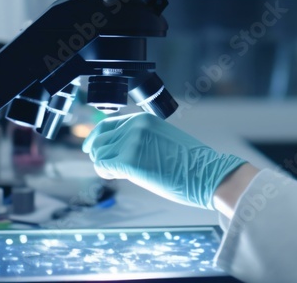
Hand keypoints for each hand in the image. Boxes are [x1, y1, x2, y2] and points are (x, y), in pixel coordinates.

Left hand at [82, 113, 246, 209]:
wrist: (206, 173)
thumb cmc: (189, 163)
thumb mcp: (162, 140)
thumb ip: (139, 139)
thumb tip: (116, 150)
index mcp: (144, 120)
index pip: (107, 124)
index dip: (96, 137)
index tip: (90, 147)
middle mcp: (135, 127)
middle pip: (99, 140)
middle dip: (100, 154)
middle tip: (108, 166)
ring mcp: (131, 143)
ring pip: (99, 154)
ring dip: (104, 165)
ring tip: (119, 173)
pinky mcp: (129, 161)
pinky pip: (104, 167)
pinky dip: (107, 173)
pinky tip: (118, 176)